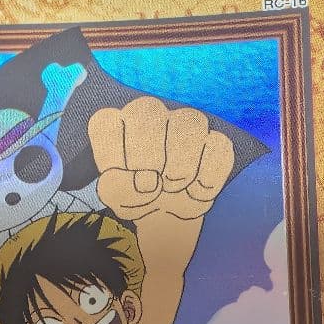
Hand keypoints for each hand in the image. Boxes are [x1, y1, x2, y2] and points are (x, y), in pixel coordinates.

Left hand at [89, 97, 234, 221]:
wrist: (168, 214)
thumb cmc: (137, 197)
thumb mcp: (118, 198)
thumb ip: (117, 187)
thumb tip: (145, 182)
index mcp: (119, 124)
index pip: (106, 121)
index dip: (113, 154)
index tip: (122, 177)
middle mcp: (151, 114)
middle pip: (147, 109)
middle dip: (147, 156)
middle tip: (151, 186)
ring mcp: (185, 123)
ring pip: (189, 121)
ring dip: (181, 164)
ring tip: (174, 188)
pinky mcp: (215, 141)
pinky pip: (218, 145)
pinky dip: (206, 176)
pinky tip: (195, 192)